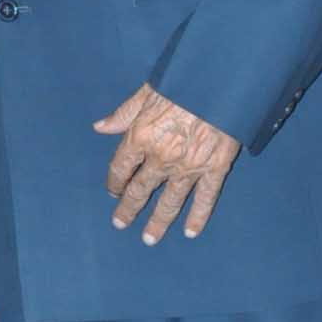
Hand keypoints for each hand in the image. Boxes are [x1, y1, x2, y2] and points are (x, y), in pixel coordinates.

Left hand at [93, 82, 239, 244]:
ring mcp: (188, 167)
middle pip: (140, 190)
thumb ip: (123, 114)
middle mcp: (161, 158)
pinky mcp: (214, 169)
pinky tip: (190, 232)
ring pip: (170, 201)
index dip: (114, 182)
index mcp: (141, 137)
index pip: (120, 167)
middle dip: (129, 208)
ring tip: (149, 239)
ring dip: (158, 221)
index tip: (112, 191)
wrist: (221, 83)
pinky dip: (198, 217)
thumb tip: (100, 127)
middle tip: (120, 223)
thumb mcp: (146, 92)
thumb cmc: (182, 81)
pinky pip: (205, 199)